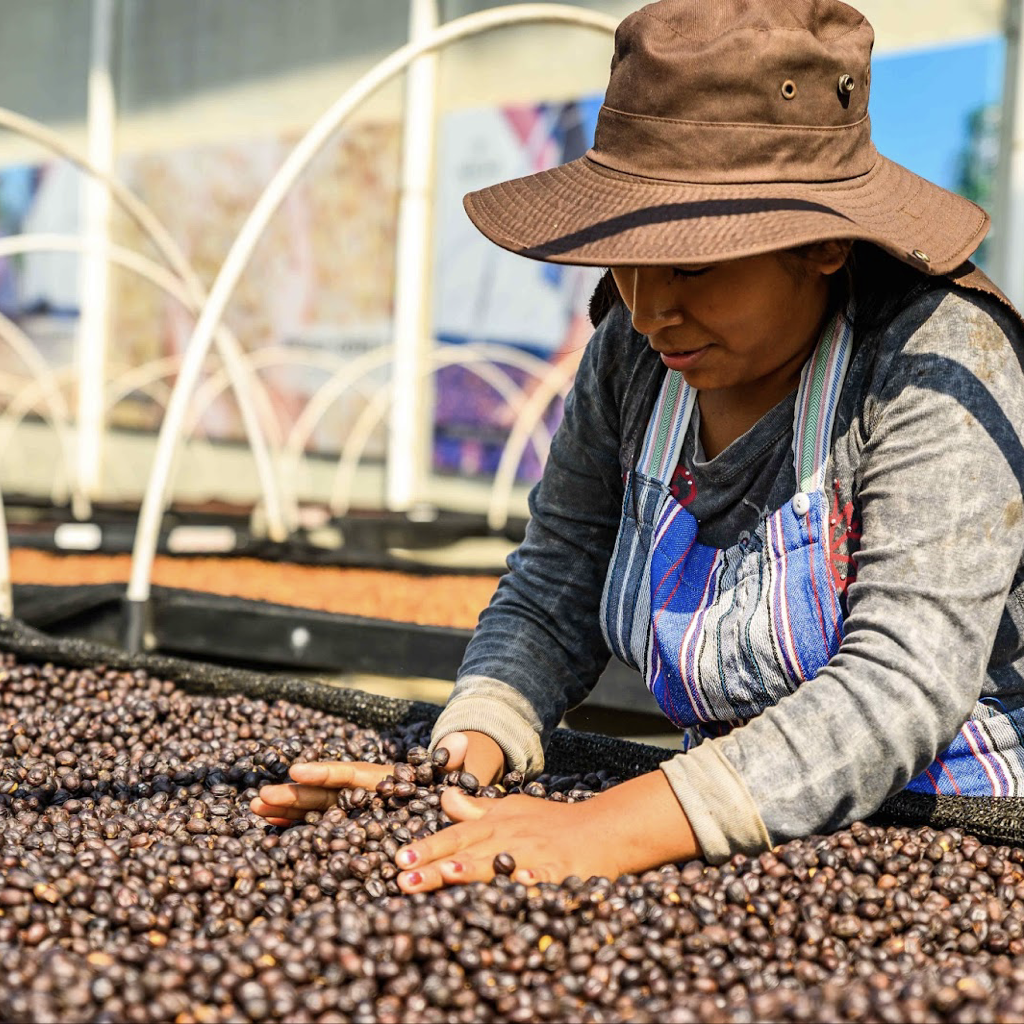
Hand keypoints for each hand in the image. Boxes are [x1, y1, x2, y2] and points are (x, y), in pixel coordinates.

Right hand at [250, 731, 505, 826]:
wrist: (466, 795)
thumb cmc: (462, 777)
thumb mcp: (463, 767)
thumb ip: (457, 760)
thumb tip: (457, 743)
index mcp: (388, 779)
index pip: (352, 775)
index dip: (325, 774)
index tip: (296, 771)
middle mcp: (369, 795)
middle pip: (326, 794)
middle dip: (293, 796)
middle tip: (259, 799)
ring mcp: (362, 814)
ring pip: (319, 812)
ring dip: (288, 811)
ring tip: (255, 810)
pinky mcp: (362, 834)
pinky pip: (327, 833)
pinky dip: (300, 830)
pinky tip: (273, 830)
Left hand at [393, 770, 701, 891]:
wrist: (602, 827)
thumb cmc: (552, 823)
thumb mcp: (511, 810)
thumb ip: (475, 809)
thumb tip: (444, 798)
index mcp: (496, 825)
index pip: (455, 836)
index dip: (427, 846)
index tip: (398, 858)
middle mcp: (510, 838)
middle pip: (468, 852)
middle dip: (435, 865)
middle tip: (403, 878)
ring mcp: (534, 854)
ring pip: (499, 863)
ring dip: (473, 869)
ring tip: (446, 875)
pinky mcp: (560, 870)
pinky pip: (542, 877)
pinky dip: (531, 881)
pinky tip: (518, 887)